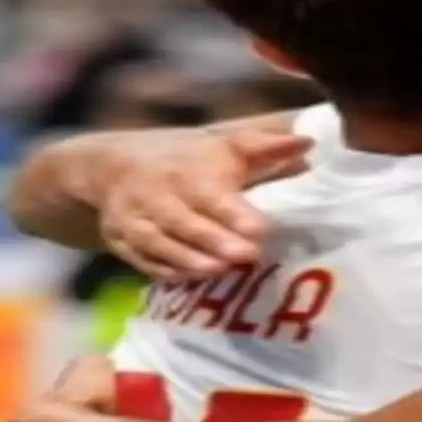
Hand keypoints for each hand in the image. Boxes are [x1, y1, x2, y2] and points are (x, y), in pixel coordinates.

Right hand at [97, 128, 311, 279]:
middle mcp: (158, 196)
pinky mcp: (122, 243)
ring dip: (190, 260)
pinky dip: (167, 271)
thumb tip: (308, 142)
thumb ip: (265, 148)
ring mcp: (136, 221)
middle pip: (186, 222)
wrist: (114, 167)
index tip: (261, 228)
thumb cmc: (187, 161)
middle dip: (215, 241)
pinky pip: (143, 260)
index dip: (235, 213)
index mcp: (188, 172)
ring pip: (161, 244)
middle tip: (248, 256)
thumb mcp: (225, 147)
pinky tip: (192, 280)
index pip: (211, 195)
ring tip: (221, 271)